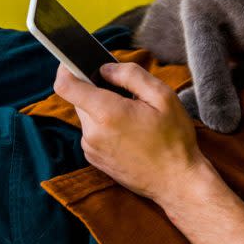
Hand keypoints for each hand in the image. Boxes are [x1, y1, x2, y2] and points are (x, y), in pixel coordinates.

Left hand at [53, 62, 206, 202]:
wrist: (177, 182)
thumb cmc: (174, 139)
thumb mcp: (163, 96)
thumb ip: (130, 75)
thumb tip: (105, 69)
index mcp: (107, 112)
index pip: (66, 85)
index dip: (66, 68)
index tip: (73, 60)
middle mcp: (92, 132)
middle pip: (80, 99)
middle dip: (98, 91)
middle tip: (127, 95)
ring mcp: (91, 148)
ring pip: (88, 116)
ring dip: (104, 110)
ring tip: (134, 118)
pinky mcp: (95, 159)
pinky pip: (92, 133)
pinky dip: (106, 127)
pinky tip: (130, 134)